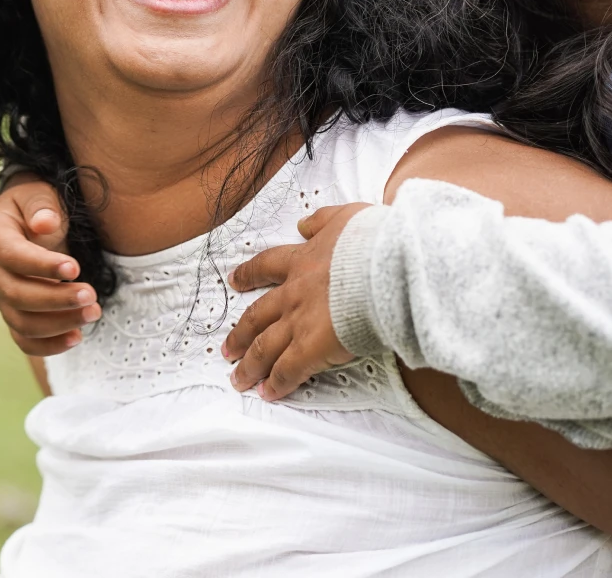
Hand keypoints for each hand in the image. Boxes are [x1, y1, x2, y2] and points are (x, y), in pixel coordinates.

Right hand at [0, 176, 100, 355]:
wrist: (32, 218)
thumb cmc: (37, 205)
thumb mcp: (38, 193)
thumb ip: (42, 205)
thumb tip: (45, 223)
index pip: (12, 256)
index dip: (42, 265)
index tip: (75, 268)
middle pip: (15, 294)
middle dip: (55, 299)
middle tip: (91, 295)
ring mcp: (0, 296)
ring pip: (21, 321)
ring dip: (58, 323)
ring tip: (93, 313)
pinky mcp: (14, 313)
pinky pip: (25, 339)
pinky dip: (49, 345)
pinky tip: (77, 337)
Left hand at [221, 202, 367, 399]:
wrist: (384, 266)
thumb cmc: (372, 242)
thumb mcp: (344, 217)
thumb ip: (321, 221)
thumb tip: (303, 224)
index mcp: (302, 260)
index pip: (266, 266)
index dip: (248, 275)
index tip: (235, 281)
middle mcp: (293, 293)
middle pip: (257, 316)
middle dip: (240, 334)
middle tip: (227, 347)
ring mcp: (299, 322)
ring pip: (264, 347)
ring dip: (250, 365)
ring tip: (239, 379)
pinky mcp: (311, 348)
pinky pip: (287, 371)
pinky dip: (276, 384)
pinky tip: (269, 393)